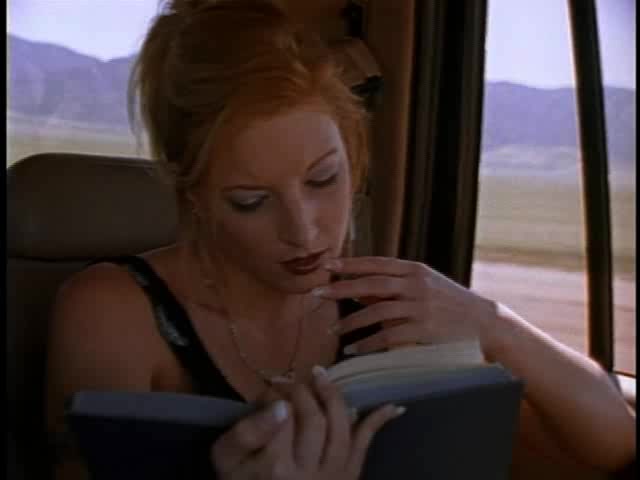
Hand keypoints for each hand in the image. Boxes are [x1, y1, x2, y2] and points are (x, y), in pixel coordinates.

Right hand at [211, 366, 404, 478]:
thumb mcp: (226, 458)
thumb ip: (247, 431)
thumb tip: (282, 405)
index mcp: (274, 468)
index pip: (282, 415)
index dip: (275, 394)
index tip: (269, 388)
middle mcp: (308, 474)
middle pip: (313, 419)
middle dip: (302, 392)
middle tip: (289, 382)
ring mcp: (332, 477)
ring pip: (341, 428)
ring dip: (333, 396)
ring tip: (319, 377)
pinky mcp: (348, 478)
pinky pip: (365, 445)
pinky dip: (378, 422)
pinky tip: (395, 406)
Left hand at [314, 256, 500, 356]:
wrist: (485, 323)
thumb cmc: (451, 303)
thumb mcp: (425, 285)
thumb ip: (393, 286)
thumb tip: (358, 289)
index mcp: (414, 270)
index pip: (375, 264)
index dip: (350, 265)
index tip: (327, 267)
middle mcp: (416, 285)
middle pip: (370, 284)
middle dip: (340, 288)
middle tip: (316, 294)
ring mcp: (420, 307)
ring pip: (376, 312)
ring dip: (351, 322)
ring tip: (332, 330)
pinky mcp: (424, 330)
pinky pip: (388, 337)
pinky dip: (368, 343)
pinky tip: (354, 348)